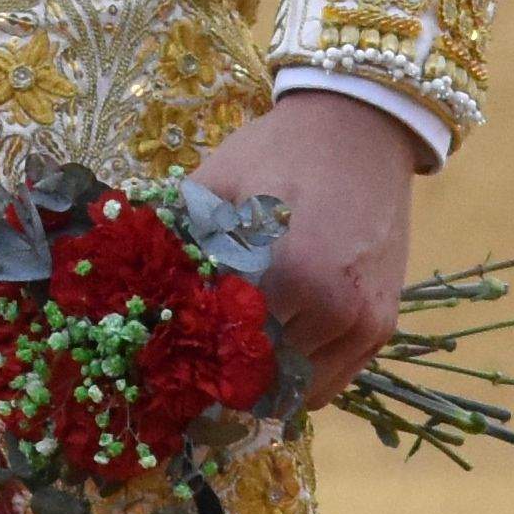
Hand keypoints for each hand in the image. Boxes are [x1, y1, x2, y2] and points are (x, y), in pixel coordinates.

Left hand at [195, 90, 425, 402]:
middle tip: (197, 348)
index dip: (192, 348)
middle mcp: (336, 310)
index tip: (170, 343)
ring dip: (263, 374)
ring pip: (295, 386)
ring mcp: (364, 325)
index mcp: (292, 274)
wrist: (361, 128)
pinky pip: (330, 381)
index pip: (226, 346)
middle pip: (260, 372)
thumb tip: (133, 286)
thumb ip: (181, 238)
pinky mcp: (381, 328)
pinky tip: (275, 338)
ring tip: (235, 344)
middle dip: (225, 364)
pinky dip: (298, 372)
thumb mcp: (218, 181)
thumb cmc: (281, 149)